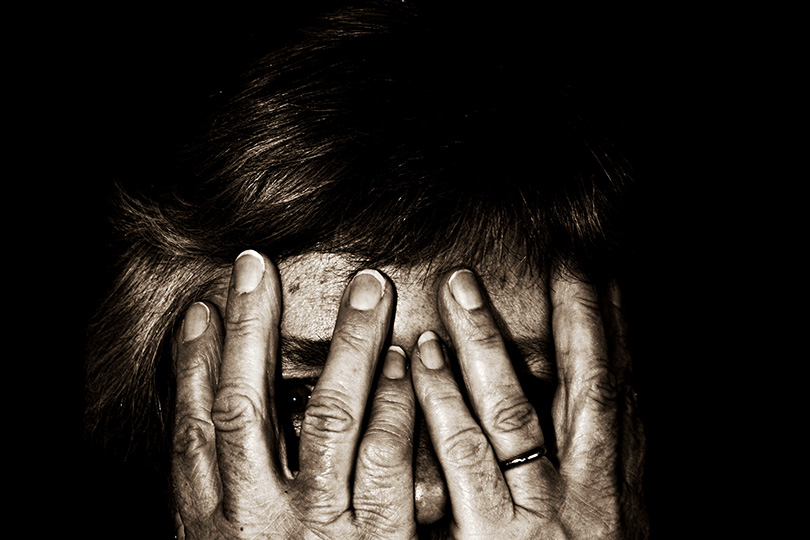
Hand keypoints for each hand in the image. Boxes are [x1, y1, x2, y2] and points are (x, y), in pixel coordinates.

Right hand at [171, 250, 416, 538]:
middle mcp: (258, 519)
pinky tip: (401, 359)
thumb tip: (206, 454)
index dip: (193, 367)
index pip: (196, 433)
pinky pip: (385, 457)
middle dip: (249, 328)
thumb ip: (221, 513)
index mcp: (212, 530)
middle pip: (247, 406)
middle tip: (254, 267)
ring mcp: (319, 525)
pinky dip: (394, 403)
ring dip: (351, 344)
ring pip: (330, 416)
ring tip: (366, 288)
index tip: (202, 312)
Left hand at [408, 268, 647, 538]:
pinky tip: (422, 357)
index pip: (618, 392)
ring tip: (460, 287)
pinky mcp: (494, 536)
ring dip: (484, 340)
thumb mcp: (603, 526)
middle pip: (586, 384)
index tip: (601, 275)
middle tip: (560, 253)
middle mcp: (590, 491)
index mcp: (616, 487)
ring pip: (512, 407)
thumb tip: (568, 413)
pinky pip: (464, 453)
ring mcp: (542, 510)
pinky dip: (442, 399)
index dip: (612, 328)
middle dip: (575, 313)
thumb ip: (585, 472)